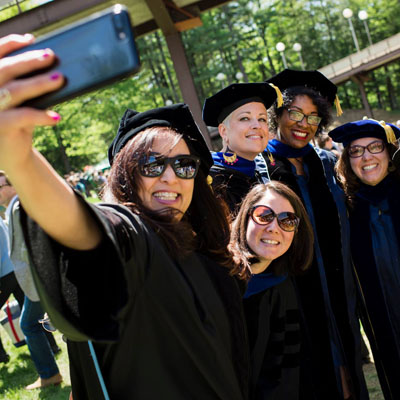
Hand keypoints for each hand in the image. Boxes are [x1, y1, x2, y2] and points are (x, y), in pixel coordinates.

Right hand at [0, 34, 63, 169]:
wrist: (12, 154)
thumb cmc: (17, 122)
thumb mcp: (18, 100)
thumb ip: (24, 83)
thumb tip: (48, 62)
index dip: (10, 44)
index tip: (31, 39)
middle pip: (4, 70)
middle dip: (29, 61)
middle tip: (50, 56)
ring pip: (15, 91)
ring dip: (39, 84)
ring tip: (59, 79)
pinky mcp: (1, 127)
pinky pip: (23, 117)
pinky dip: (41, 116)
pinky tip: (56, 117)